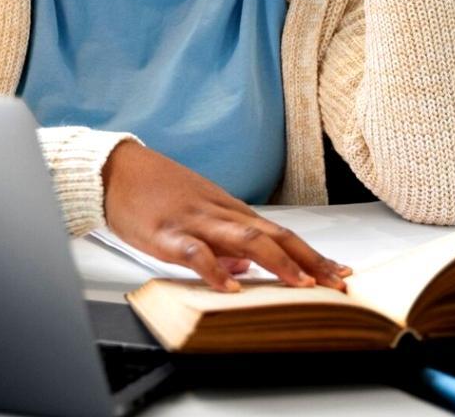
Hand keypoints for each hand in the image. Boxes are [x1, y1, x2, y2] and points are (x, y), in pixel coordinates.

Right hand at [102, 140, 351, 292]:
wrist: (116, 169)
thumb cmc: (155, 192)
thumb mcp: (198, 214)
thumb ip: (224, 242)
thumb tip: (247, 267)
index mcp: (230, 212)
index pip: (282, 233)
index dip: (313, 254)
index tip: (339, 271)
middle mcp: (221, 214)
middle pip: (275, 235)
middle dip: (309, 260)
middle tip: (336, 283)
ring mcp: (196, 222)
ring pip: (246, 239)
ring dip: (278, 263)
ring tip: (300, 285)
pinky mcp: (168, 233)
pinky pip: (196, 252)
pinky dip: (216, 269)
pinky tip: (231, 286)